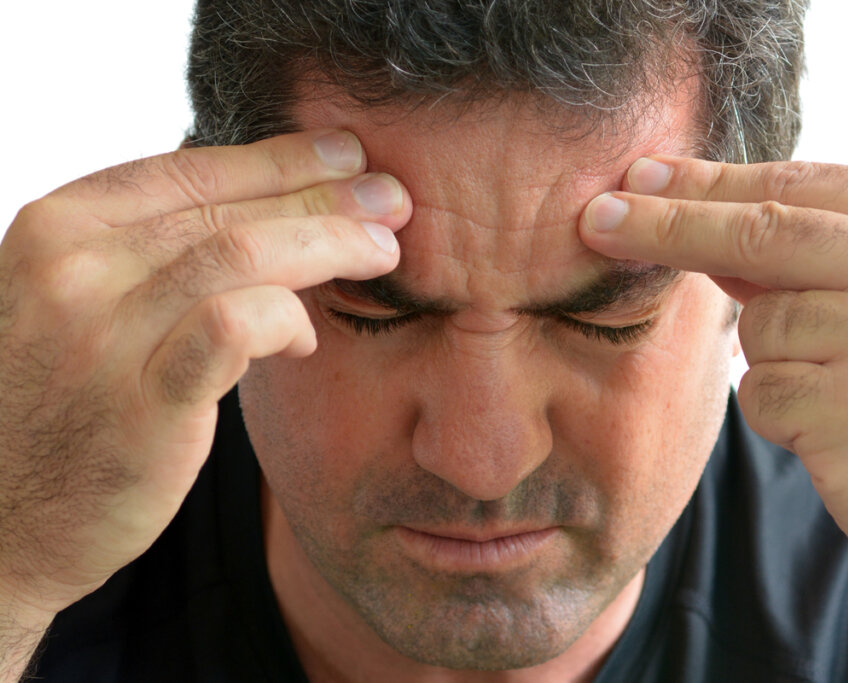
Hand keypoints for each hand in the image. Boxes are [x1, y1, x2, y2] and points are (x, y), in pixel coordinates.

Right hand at [0, 130, 410, 617]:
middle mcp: (73, 266)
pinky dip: (286, 318)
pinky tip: (306, 337)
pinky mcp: (141, 400)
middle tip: (391, 197)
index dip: (281, 158)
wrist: (2, 520)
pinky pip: (236, 325)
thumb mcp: (87, 302)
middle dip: (324, 196)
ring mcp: (102, 332)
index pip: (192, 167)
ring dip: (327, 244)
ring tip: (381, 251)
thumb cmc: (64, 406)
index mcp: (60, 226)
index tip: (344, 154)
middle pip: (228, 206)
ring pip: (243, 253)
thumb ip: (158, 254)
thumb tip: (269, 207)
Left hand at [578, 156, 847, 612]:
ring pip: (756, 326)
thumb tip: (700, 219)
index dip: (708, 180)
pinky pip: (760, 395)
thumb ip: (811, 255)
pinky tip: (838, 432)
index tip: (640, 174)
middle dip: (664, 223)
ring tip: (843, 391)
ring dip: (773, 361)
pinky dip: (780, 413)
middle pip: (757, 230)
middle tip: (595, 217)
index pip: (795, 183)